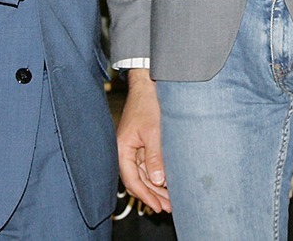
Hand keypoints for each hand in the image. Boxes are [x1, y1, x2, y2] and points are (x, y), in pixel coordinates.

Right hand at [117, 69, 171, 212]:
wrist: (148, 83)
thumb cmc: (148, 103)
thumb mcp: (153, 131)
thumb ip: (154, 157)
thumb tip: (157, 181)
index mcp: (122, 148)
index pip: (131, 180)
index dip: (145, 195)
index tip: (158, 206)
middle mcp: (124, 150)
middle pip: (137, 179)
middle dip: (152, 195)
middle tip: (168, 207)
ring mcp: (132, 147)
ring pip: (142, 173)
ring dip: (155, 186)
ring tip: (170, 200)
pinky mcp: (140, 142)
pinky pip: (146, 164)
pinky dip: (156, 174)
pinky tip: (167, 182)